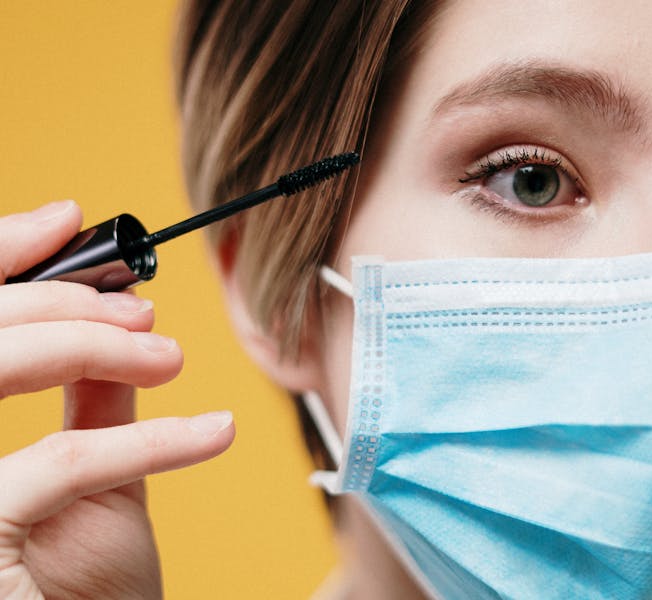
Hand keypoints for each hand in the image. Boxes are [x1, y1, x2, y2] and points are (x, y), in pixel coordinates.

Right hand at [0, 201, 235, 598]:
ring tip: (170, 357)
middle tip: (142, 314)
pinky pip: (58, 461)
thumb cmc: (82, 578)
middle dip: (59, 304)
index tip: (63, 222)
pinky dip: (148, 439)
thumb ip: (89, 394)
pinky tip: (213, 434)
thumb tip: (118, 309)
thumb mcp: (89, 471)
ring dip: (93, 347)